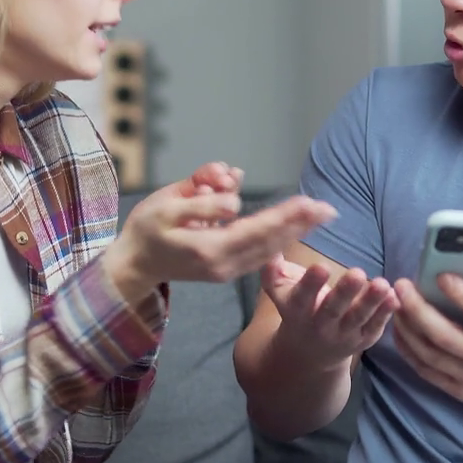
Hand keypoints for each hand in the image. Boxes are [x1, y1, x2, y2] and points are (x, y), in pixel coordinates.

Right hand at [103, 168, 334, 298]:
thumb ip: (202, 198)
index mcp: (210, 249)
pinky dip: (278, 238)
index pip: (256, 229)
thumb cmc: (146, 229)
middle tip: (329, 208)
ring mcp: (227, 271)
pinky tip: (296, 226)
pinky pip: (259, 253)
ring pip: (268, 248)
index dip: (284, 215)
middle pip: (270, 240)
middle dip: (299, 222)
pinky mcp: (227, 270)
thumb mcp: (167, 206)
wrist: (134, 265)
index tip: (309, 203)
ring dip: (295, 230)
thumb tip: (235, 191)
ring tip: (320, 215)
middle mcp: (224, 265)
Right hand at [262, 255, 399, 369]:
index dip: (311, 284)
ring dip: (371, 302)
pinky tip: (395, 296)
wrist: (308, 354)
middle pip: (333, 309)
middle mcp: (320, 326)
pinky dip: (386, 313)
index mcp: (298, 311)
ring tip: (383, 284)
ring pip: (358, 319)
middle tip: (357, 272)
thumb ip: (273, 272)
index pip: (303, 298)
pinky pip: (375, 326)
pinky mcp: (363, 339)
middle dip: (345, 292)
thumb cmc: (296, 310)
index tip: (321, 267)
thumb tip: (269, 248)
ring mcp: (344, 335)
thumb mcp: (280, 293)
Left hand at [391, 274, 462, 424]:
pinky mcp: (461, 391)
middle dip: (419, 308)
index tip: (441, 274)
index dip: (462, 294)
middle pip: (446, 336)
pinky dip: (409, 350)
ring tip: (396, 302)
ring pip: (430, 354)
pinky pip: (427, 371)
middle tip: (403, 285)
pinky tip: (400, 329)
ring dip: (408, 327)